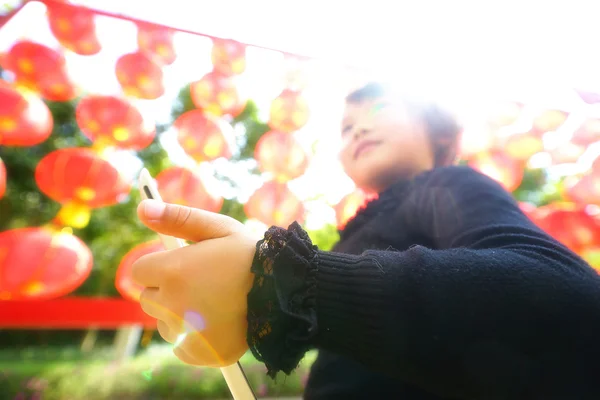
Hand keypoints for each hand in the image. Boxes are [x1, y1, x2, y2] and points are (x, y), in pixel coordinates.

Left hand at [131, 200, 259, 366]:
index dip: (161, 266)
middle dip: (167, 290)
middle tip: (202, 285)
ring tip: (212, 305)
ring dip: (179, 316)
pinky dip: (192, 339)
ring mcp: (184, 334)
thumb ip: (178, 217)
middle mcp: (172, 305)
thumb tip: (141, 208)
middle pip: (148, 299)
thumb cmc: (250, 256)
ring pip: (164, 323)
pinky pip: (179, 346)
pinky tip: (215, 325)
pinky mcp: (196, 354)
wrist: (284, 294)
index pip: (140, 271)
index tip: (184, 266)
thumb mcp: (219, 228)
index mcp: (173, 271)